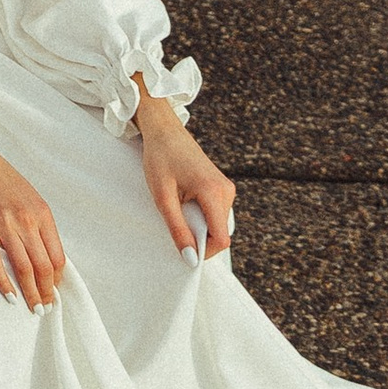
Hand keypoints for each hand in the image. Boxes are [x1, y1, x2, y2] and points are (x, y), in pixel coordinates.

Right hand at [0, 105, 64, 309]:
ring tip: (33, 309)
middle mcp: (27, 220)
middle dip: (47, 292)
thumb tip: (45, 252)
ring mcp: (5, 224)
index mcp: (41, 212)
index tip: (55, 289)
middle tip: (46, 307)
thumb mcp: (28, 195)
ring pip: (23, 268)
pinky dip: (4, 282)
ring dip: (31, 293)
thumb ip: (38, 222)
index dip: (58, 278)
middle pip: (43, 266)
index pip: (57, 255)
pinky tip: (9, 295)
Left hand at [137, 94, 234, 260]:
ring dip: (198, 225)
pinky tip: (184, 201)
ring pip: (217, 225)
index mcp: (214, 192)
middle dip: (198, 236)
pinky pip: (215, 214)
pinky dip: (200, 216)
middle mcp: (227, 191)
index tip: (184, 251)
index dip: (204, 252)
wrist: (164, 130)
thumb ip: (177, 229)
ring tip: (178, 205)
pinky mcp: (222, 187)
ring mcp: (226, 188)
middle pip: (219, 233)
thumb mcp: (163, 197)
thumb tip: (190, 258)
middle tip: (175, 218)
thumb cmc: (160, 158)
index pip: (221, 239)